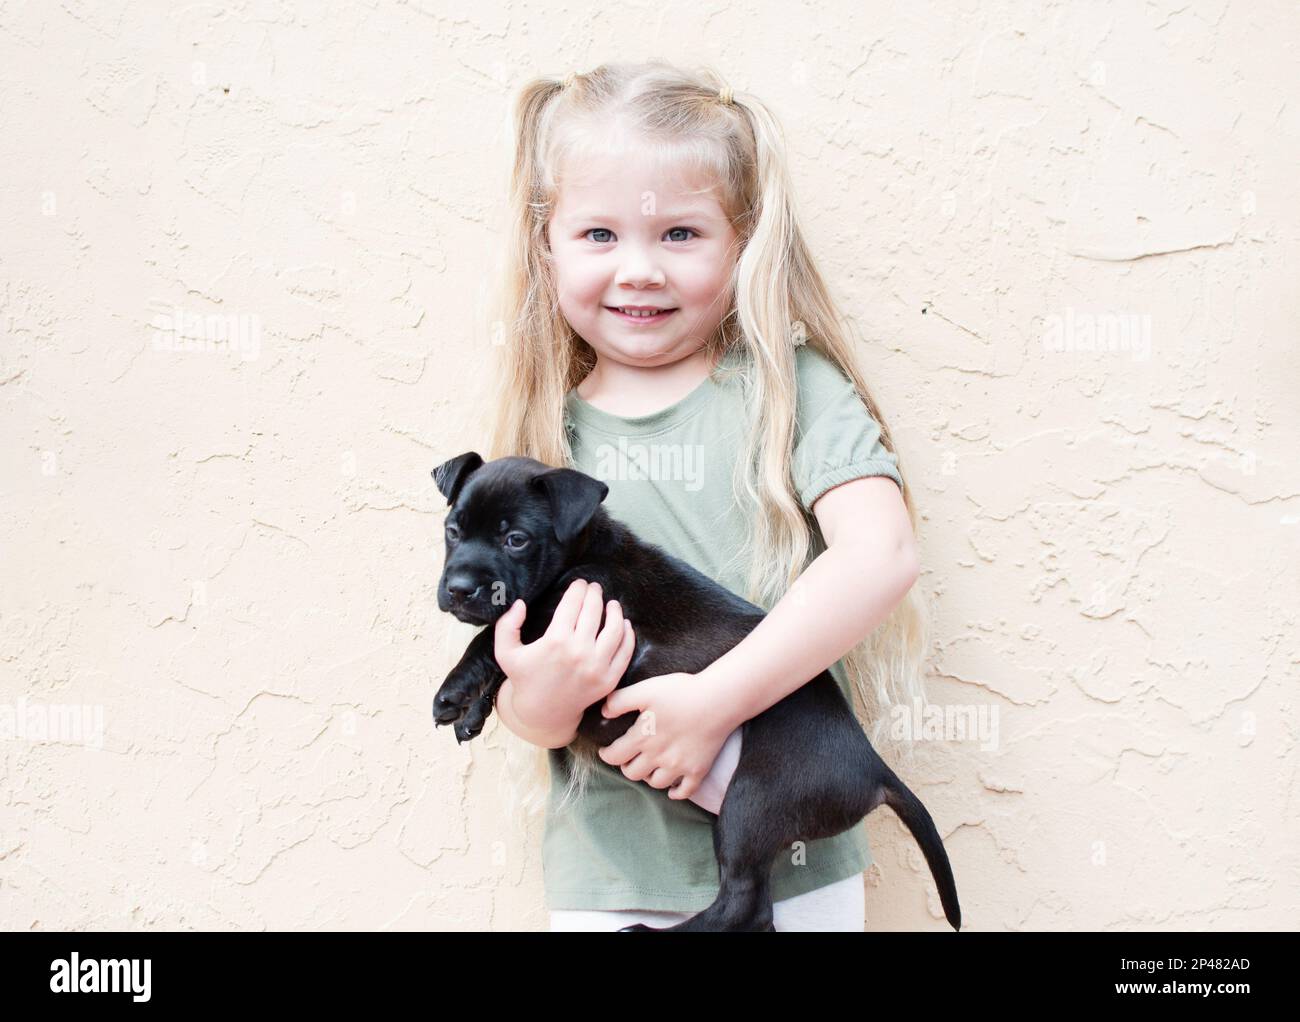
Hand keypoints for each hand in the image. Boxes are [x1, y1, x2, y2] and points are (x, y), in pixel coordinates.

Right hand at [494, 579, 634, 736]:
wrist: (542, 713)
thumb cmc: (525, 678)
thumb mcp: (505, 652)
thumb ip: (507, 625)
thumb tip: (521, 603)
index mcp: (555, 642)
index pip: (572, 604)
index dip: (577, 589)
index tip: (579, 583)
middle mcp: (579, 653)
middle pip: (594, 612)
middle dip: (595, 594)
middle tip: (594, 588)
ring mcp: (597, 667)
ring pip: (615, 629)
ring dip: (615, 611)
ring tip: (611, 603)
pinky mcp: (609, 680)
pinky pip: (625, 651)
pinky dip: (628, 634)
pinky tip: (624, 624)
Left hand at [597, 670, 737, 803]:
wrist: (719, 699)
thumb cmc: (682, 691)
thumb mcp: (646, 689)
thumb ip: (620, 700)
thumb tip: (603, 713)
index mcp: (643, 737)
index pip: (615, 756)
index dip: (606, 755)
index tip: (605, 751)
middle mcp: (658, 757)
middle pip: (632, 773)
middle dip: (626, 766)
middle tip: (628, 757)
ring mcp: (679, 766)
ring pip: (655, 783)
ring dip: (648, 777)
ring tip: (649, 767)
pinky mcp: (698, 770)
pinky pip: (684, 792)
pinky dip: (675, 792)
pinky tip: (672, 788)